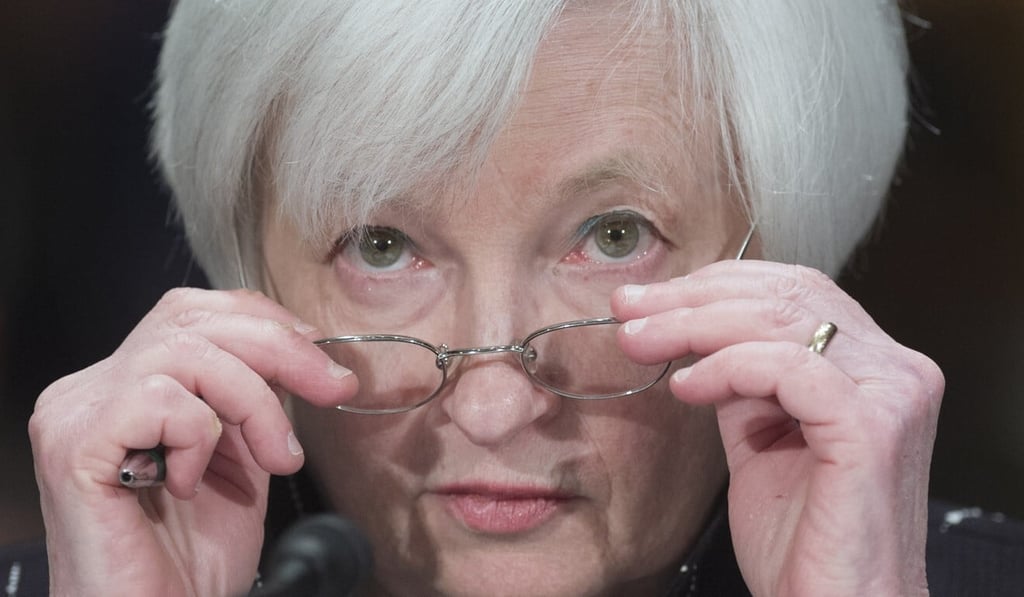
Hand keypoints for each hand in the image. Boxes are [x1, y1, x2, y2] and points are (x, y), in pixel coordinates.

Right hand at [29, 288, 356, 596]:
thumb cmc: (189, 560)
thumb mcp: (240, 459)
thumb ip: (253, 400)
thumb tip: (301, 349)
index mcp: (128, 386)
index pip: (192, 312)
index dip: (263, 322)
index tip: (320, 358)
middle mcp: (93, 389)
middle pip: (191, 319)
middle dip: (279, 348)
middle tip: (332, 387)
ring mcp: (76, 410)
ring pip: (184, 350)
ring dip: (252, 403)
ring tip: (274, 459)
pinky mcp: (73, 441)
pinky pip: (157, 397)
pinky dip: (198, 437)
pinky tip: (189, 485)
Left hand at [613, 261, 942, 596]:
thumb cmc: (801, 541)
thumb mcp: (759, 440)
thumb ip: (741, 382)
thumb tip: (688, 332)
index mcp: (872, 367)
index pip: (794, 290)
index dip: (714, 285)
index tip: (647, 299)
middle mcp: (895, 370)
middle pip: (785, 294)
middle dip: (692, 296)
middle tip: (630, 309)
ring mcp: (891, 393)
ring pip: (780, 320)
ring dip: (693, 324)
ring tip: (640, 341)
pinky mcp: (872, 426)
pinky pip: (785, 367)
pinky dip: (726, 368)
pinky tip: (686, 386)